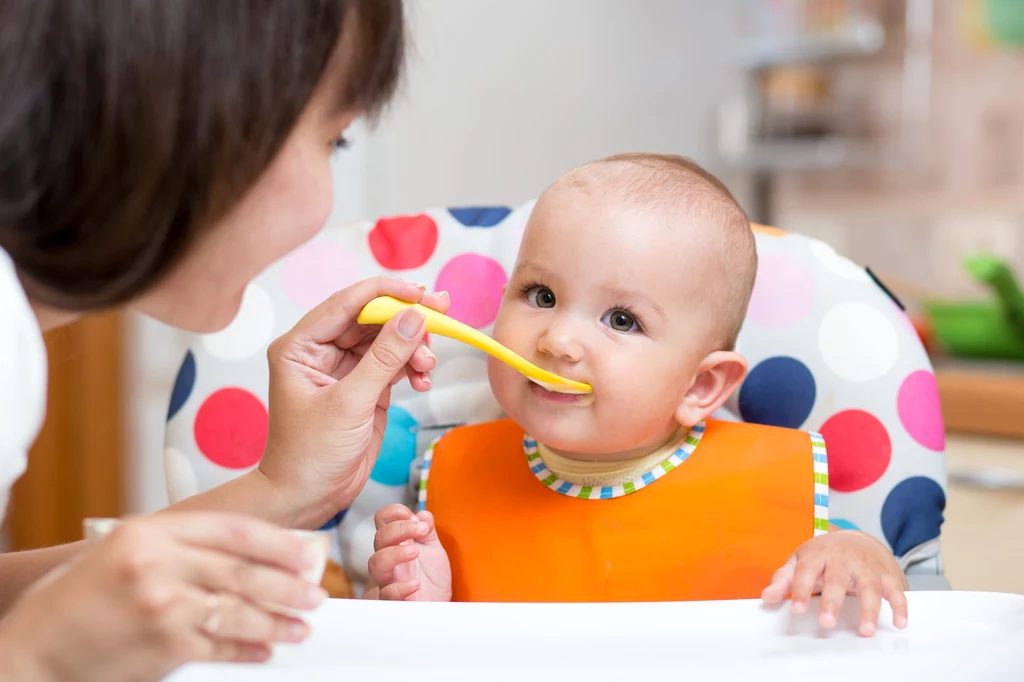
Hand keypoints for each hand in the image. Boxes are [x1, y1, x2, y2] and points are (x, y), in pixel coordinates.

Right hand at [0, 513, 326, 681]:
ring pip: (240, 611)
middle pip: (245, 571)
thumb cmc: (77, 599)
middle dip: (289, 583)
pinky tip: (265, 649)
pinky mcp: (164, 646)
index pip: (234, 529)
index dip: (278, 542)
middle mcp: (159, 563)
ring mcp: (163, 606)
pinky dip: (249, 649)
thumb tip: (245, 552)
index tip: (306, 552)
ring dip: (279, 620)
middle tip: (315, 592)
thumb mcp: (124, 551)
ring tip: (301, 625)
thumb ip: (179, 546)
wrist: (34, 650)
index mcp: (152, 531)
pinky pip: (221, 647)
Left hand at [258, 277, 448, 527]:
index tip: (420, 292)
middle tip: (442, 310)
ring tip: (427, 366)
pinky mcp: (365, 386)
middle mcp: (320, 350)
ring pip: (388, 339)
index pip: (346, 303)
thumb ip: (384, 358)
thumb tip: (414, 317)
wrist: (308, 498)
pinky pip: (395, 363)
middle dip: (407, 318)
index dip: (385, 293)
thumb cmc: (310, 454)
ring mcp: (345, 368)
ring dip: (414, 347)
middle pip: (371, 318)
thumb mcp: (350, 403)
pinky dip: (413, 367)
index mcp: (300, 346)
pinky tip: (423, 380)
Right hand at [366, 505, 451, 601]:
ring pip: (376, 563)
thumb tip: (424, 514)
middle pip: (379, 538)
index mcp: (396, 543)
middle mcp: (389, 559)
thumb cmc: (431, 580)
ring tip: (415, 552)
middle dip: (399, 529)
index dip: (394, 513)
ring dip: (395, 553)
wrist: (437, 608)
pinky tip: (416, 584)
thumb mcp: (434, 550)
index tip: (415, 518)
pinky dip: (400, 587)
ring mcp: (389, 579)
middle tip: (422, 529)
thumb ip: (428, 531)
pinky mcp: (393, 601)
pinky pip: (387, 594)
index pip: (383, 520)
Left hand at [761, 530, 907, 636]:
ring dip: (869, 609)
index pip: (807, 571)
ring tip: (865, 631)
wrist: (857, 539)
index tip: (797, 609)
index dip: (801, 589)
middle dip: (833, 601)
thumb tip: (767, 597)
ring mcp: (866, 566)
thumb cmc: (824, 555)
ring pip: (869, 586)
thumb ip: (784, 579)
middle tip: (827, 622)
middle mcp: (843, 558)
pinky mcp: (886, 575)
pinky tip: (899, 623)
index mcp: (818, 554)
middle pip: (838, 579)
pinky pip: (895, 590)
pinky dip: (900, 606)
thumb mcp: (800, 561)